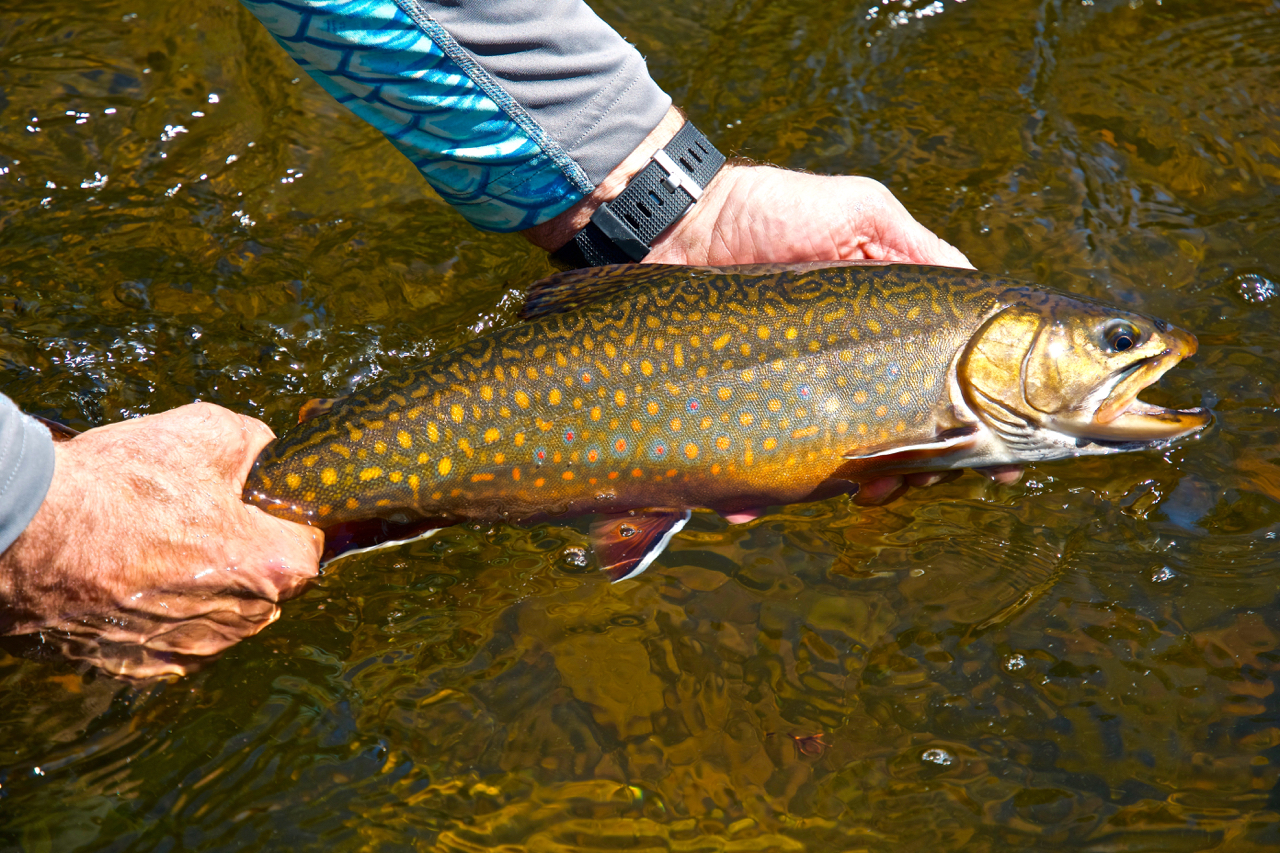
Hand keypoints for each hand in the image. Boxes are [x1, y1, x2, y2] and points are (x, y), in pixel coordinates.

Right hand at [0, 403, 322, 678]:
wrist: (24, 532)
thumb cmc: (121, 483)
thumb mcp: (211, 432)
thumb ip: (261, 448)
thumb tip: (269, 458)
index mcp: (272, 569)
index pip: (308, 541)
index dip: (280, 513)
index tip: (252, 500)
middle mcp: (240, 623)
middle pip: (264, 580)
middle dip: (241, 547)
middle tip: (192, 513)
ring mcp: (190, 651)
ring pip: (218, 608)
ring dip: (199, 579)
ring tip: (150, 540)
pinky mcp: (142, 666)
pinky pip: (170, 632)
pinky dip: (155, 605)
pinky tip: (126, 572)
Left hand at [527, 107, 1018, 503]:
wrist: (671, 224)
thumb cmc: (767, 208)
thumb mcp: (859, 212)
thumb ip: (919, 249)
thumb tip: (972, 298)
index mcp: (880, 326)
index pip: (937, 386)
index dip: (965, 426)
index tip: (994, 465)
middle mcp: (838, 366)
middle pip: (888, 437)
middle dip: (903, 469)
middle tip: (898, 482)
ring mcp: (787, 394)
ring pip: (826, 464)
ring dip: (836, 488)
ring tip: (848, 494)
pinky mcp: (735, 412)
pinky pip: (752, 468)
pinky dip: (753, 492)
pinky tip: (747, 504)